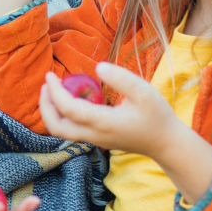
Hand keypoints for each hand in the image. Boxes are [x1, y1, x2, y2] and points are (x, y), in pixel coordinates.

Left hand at [38, 62, 179, 158]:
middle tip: (46, 85)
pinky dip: (62, 115)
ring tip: (53, 90)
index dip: (55, 91)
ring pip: (61, 131)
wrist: (166, 143)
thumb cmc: (157, 117)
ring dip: (51, 112)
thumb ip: (121, 78)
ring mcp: (94, 140)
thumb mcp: (144, 92)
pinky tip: (70, 98)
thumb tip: (98, 67)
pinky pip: (71, 130)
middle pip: (56, 127)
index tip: (50, 75)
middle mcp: (94, 134)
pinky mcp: (97, 139)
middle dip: (45, 106)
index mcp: (103, 122)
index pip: (68, 109)